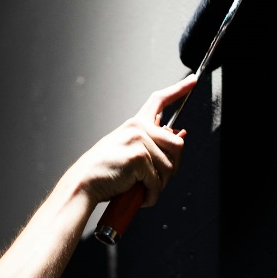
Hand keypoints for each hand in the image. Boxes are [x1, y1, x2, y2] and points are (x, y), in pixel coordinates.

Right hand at [72, 73, 195, 207]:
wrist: (84, 183)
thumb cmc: (104, 171)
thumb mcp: (129, 150)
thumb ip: (153, 143)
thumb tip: (180, 137)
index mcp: (135, 124)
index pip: (159, 100)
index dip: (179, 89)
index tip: (192, 81)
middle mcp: (138, 128)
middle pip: (177, 144)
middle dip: (172, 167)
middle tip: (157, 179)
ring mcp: (139, 141)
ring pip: (170, 166)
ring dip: (160, 185)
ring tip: (144, 189)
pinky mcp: (139, 157)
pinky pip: (158, 181)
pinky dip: (152, 195)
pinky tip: (142, 197)